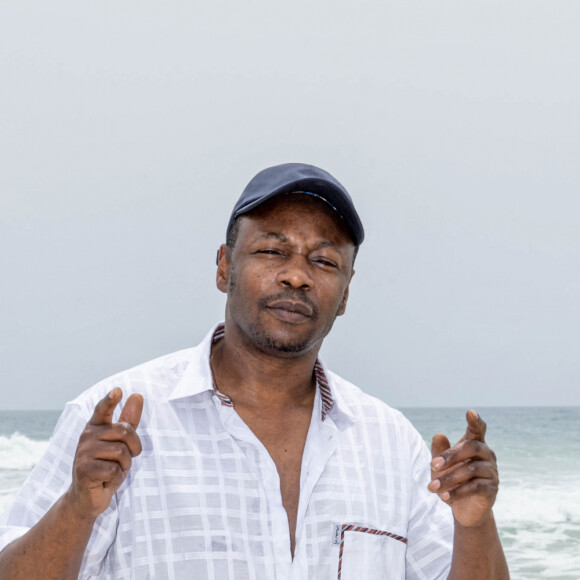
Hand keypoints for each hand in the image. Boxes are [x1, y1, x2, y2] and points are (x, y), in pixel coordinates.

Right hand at [67, 388, 142, 519]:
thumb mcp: (121, 443)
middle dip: (134, 448)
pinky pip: (114, 470)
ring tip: (112, 471)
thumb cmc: (107, 466)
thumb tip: (137, 395)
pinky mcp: (83, 470)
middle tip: (124, 460)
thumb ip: (129, 420)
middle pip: (125, 432)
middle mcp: (87, 436)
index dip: (110, 400)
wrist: (87, 497)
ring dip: (124, 466)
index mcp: (96, 427)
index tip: (118, 391)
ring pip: (121, 452)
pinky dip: (116, 478)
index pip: (103, 409)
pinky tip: (105, 481)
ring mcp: (83, 452)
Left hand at [428, 409, 498, 527]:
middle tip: (432, 465)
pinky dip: (458, 492)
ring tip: (432, 487)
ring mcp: (492, 471)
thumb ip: (440, 451)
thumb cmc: (452, 480)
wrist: (464, 508)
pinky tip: (444, 497)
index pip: (478, 429)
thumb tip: (438, 435)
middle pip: (472, 447)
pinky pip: (475, 487)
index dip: (475, 421)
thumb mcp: (442, 466)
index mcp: (475, 444)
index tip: (470, 412)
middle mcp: (486, 454)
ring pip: (471, 469)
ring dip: (449, 478)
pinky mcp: (492, 488)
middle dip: (450, 456)